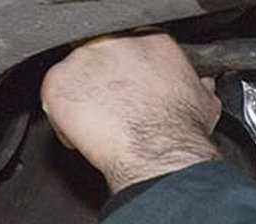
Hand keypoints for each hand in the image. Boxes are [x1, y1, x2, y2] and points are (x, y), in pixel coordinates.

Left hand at [40, 32, 221, 193]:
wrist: (160, 152)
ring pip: (75, 78)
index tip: (132, 92)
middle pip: (100, 59)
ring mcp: (83, 60)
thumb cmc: (181, 130)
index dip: (129, 74)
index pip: (132, 48)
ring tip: (103, 128)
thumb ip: (195, 83)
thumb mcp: (203, 99)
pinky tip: (86, 136)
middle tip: (117, 112)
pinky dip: (64, 122)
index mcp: (150, 40)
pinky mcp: (59, 83)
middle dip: (105, 85)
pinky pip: (53, 99)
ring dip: (84, 102)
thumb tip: (201, 85)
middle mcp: (114, 41)